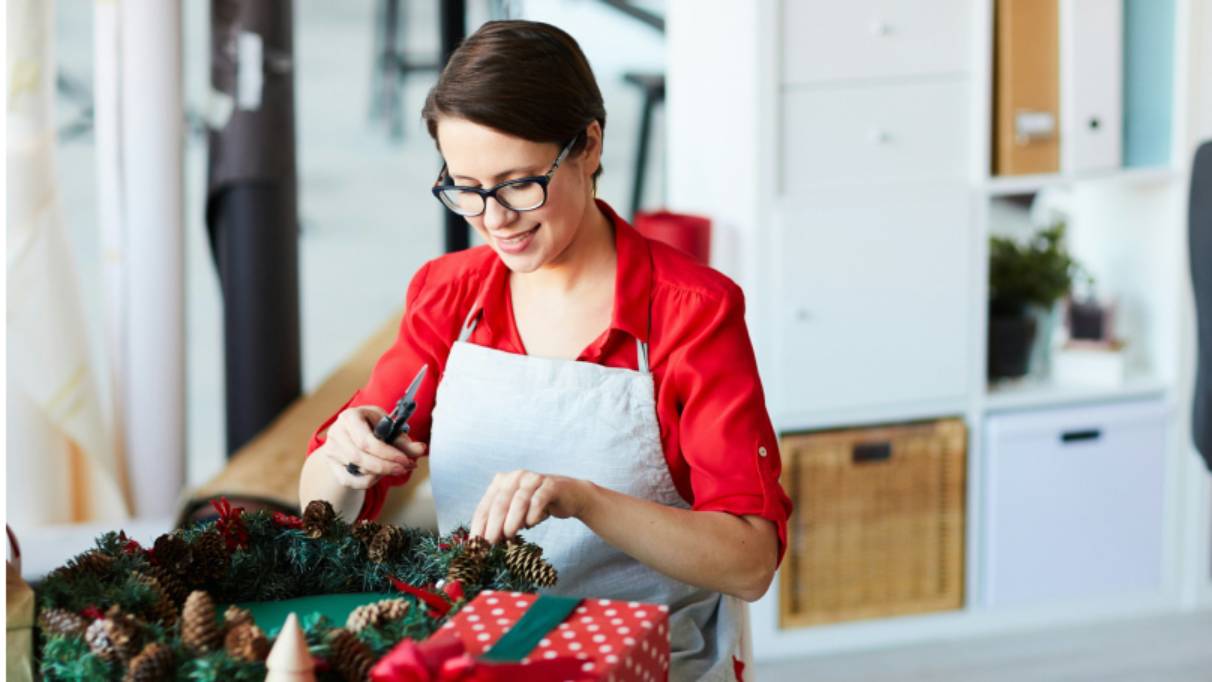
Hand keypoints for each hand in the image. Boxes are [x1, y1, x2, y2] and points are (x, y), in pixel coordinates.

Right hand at [322, 405, 425, 489]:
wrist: (351, 433)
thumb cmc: (372, 426)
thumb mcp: (388, 427)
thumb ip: (404, 441)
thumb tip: (421, 450)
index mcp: (349, 417)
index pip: (366, 441)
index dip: (387, 454)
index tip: (406, 460)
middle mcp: (336, 432)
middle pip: (360, 458)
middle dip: (386, 466)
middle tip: (405, 468)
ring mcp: (331, 450)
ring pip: (357, 470)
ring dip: (380, 473)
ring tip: (396, 468)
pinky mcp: (332, 466)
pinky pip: (352, 481)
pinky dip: (369, 481)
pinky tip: (381, 474)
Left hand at [469, 470, 592, 543]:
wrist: (570, 495)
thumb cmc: (538, 506)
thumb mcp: (517, 513)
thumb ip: (502, 523)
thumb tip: (486, 545)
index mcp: (502, 482)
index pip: (485, 505)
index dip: (479, 525)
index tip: (476, 544)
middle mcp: (516, 477)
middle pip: (500, 502)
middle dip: (493, 525)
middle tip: (490, 543)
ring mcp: (533, 479)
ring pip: (518, 500)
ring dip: (512, 520)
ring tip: (508, 536)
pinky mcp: (550, 484)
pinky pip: (539, 499)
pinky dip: (533, 513)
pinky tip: (530, 524)